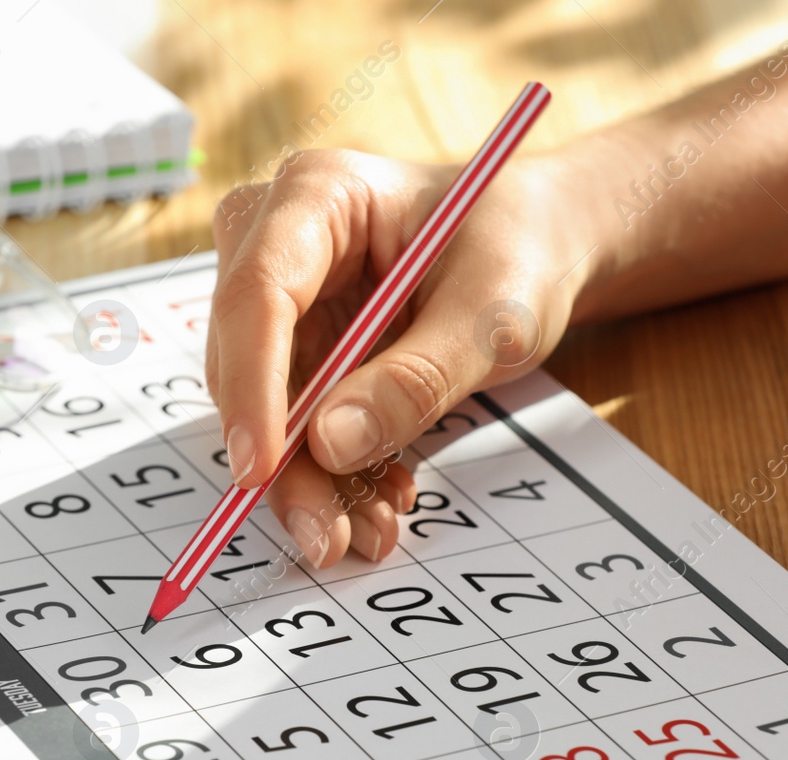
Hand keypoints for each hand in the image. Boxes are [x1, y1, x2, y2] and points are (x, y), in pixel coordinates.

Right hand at [206, 148, 589, 567]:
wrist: (541, 244)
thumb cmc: (521, 247)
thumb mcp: (493, 313)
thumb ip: (417, 378)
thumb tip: (330, 444)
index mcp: (320, 195)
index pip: (259, 291)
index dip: (251, 385)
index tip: (260, 467)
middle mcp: (281, 242)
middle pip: (247, 360)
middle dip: (284, 459)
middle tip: (325, 536)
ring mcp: (289, 301)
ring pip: (269, 407)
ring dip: (314, 481)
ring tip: (370, 533)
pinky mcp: (304, 349)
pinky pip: (301, 424)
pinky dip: (337, 472)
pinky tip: (382, 499)